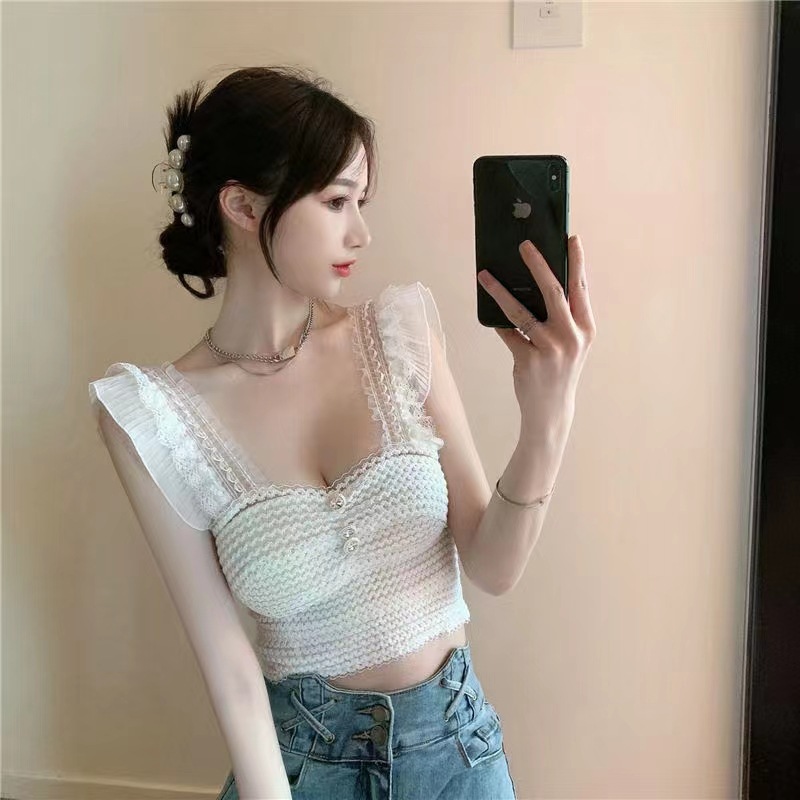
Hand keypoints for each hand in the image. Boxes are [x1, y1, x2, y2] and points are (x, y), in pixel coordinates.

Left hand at [476, 235, 595, 443]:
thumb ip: (563, 318)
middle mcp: (572, 337)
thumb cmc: (560, 370)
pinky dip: (497, 320)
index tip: (571, 239)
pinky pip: (508, 333)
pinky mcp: (529, 360)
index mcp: (586, 329)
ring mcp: (550, 349)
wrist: (551, 410)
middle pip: (554, 292)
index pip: (581, 288)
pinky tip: (486, 308)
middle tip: (524, 245)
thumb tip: (537, 283)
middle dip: (539, 265)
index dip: (577, 262)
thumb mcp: (571, 344)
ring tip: (485, 275)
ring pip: (522, 311)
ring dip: (501, 291)